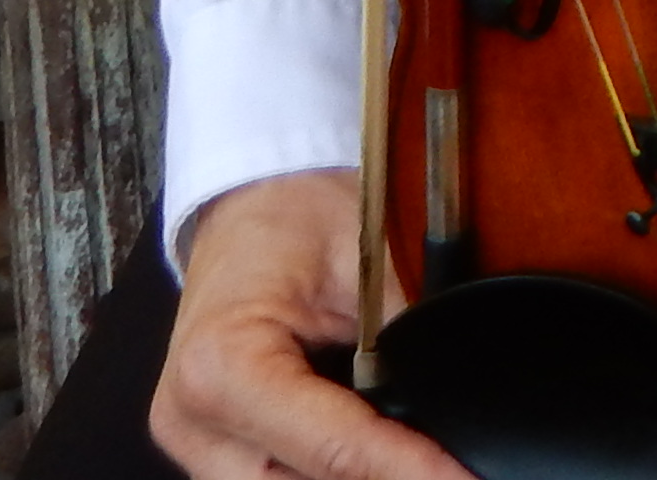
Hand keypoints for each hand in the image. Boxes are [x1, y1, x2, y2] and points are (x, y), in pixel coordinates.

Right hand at [152, 171, 467, 479]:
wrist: (253, 203)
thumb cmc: (298, 215)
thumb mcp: (367, 261)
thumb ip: (406, 337)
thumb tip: (458, 399)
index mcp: (223, 366)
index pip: (334, 448)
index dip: (409, 469)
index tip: (464, 478)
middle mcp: (192, 421)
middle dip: (378, 478)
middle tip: (449, 467)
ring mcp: (195, 444)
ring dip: (351, 474)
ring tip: (417, 455)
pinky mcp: (211, 451)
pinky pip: (274, 478)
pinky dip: (326, 469)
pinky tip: (377, 453)